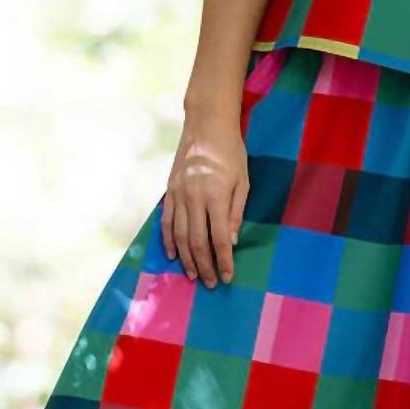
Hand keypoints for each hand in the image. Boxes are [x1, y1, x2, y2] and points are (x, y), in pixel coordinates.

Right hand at [162, 107, 248, 287]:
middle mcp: (193, 198)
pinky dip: (168, 241)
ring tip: (193, 275)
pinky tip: (173, 255)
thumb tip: (231, 241)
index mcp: (215, 196)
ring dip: (186, 258)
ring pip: (179, 235)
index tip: (228, 276)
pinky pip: (166, 222)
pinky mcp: (169, 191)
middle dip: (204, 265)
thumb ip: (237, 212)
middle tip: (210, 283)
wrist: (206, 125)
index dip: (223, 260)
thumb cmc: (231, 152)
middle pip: (196, 241)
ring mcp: (178, 195)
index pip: (220, 237)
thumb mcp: (243, 181)